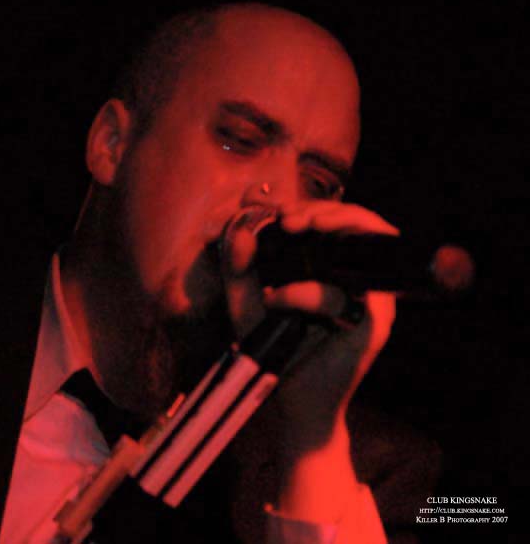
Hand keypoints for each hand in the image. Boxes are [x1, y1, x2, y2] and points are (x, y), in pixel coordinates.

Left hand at [221, 200, 397, 520]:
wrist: (294, 404)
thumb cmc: (273, 349)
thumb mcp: (245, 303)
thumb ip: (238, 268)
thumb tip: (241, 232)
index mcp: (333, 267)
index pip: (336, 221)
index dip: (310, 206)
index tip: (277, 212)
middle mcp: (357, 279)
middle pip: (358, 223)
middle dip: (324, 210)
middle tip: (288, 218)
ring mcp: (370, 300)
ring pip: (369, 243)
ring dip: (335, 224)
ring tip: (295, 227)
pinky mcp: (370, 325)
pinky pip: (340, 296)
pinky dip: (306, 293)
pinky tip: (277, 299)